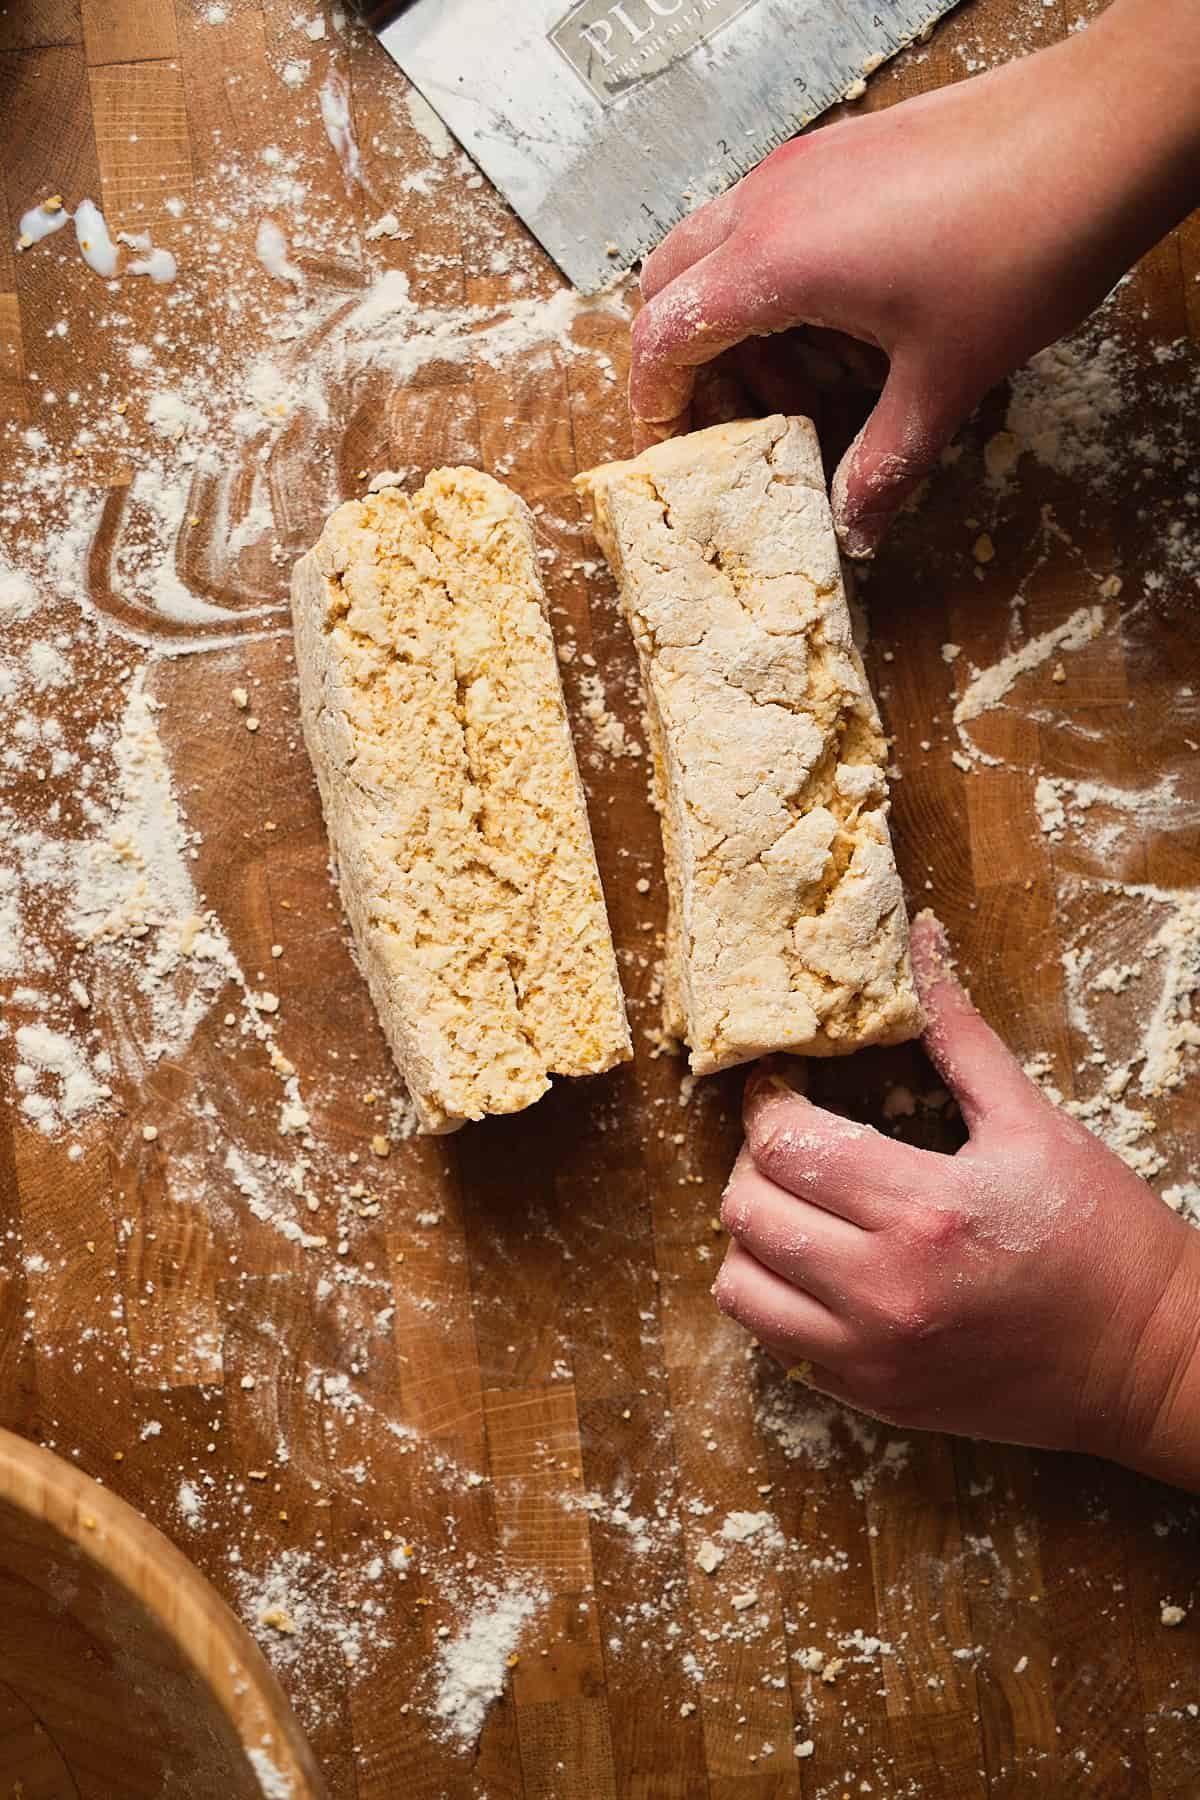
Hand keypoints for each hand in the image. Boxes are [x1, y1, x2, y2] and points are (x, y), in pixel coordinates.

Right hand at [630, 0, 1199, 555]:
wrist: (1101, 134)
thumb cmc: (1022, 243)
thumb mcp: (943, 381)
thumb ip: (883, 466)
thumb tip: (855, 531)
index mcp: (772, 260)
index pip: (660, 334)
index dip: (654, 405)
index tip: (671, 452)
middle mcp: (770, 202)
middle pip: (670, 283)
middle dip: (686, 363)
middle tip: (736, 424)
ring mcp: (804, 168)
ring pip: (718, 249)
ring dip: (737, 324)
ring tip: (804, 389)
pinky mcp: (843, 153)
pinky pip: (772, 221)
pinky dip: (777, 283)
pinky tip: (845, 329)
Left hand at [714, 913, 1199, 1486]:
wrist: (1153, 1362)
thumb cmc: (1104, 1237)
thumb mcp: (1033, 1123)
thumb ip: (958, 1035)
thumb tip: (920, 945)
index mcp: (924, 1208)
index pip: (784, 1144)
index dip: (766, 1104)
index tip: (779, 1087)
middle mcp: (884, 1290)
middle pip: (746, 1211)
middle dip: (754, 1161)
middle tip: (789, 1141)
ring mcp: (874, 1357)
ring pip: (740, 1287)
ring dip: (753, 1238)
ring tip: (797, 1208)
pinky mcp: (876, 1399)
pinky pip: (778, 1345)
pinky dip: (779, 1301)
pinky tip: (820, 1268)